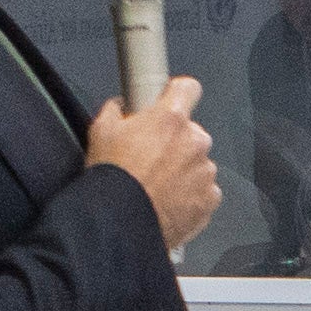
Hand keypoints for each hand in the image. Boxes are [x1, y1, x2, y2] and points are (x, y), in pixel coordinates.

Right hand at [88, 80, 219, 245]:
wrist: (122, 222)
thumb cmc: (114, 179)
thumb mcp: (101, 131)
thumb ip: (116, 110)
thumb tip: (119, 107)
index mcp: (170, 119)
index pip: (188, 88)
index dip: (178, 93)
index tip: (173, 99)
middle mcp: (194, 141)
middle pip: (191, 132)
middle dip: (174, 141)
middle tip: (151, 157)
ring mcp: (205, 171)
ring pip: (198, 162)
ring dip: (183, 169)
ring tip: (157, 184)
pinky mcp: (210, 198)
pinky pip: (204, 189)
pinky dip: (190, 194)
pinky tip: (168, 200)